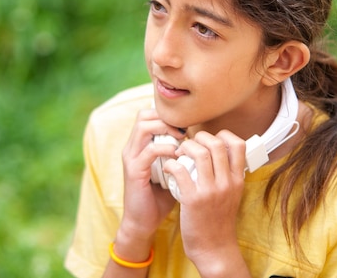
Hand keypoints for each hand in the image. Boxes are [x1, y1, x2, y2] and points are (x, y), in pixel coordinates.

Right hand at [118, 109, 184, 241]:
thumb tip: (205, 143)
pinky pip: (150, 150)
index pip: (148, 114)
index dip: (167, 115)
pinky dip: (166, 149)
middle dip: (167, 117)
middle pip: (144, 114)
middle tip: (184, 129)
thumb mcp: (172, 170)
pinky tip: (178, 156)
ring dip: (166, 129)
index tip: (186, 125)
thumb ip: (181, 154)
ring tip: (181, 138)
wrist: (143, 222)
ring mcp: (131, 158)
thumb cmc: (160, 196)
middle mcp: (132, 147)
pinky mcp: (134, 171)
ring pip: (144, 127)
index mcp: (139, 145)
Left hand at [163, 130, 247, 273]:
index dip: (222, 135)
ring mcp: (210, 191)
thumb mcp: (232, 195)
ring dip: (185, 147)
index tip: (209, 139)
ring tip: (177, 153)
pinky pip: (180, 170)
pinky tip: (168, 167)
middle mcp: (227, 183)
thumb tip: (220, 153)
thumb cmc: (219, 220)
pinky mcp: (193, 199)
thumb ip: (228, 175)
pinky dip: (171, 163)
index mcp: (237, 180)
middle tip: (189, 143)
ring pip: (199, 153)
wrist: (214, 249)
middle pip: (216, 144)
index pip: (238, 144)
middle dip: (199, 137)